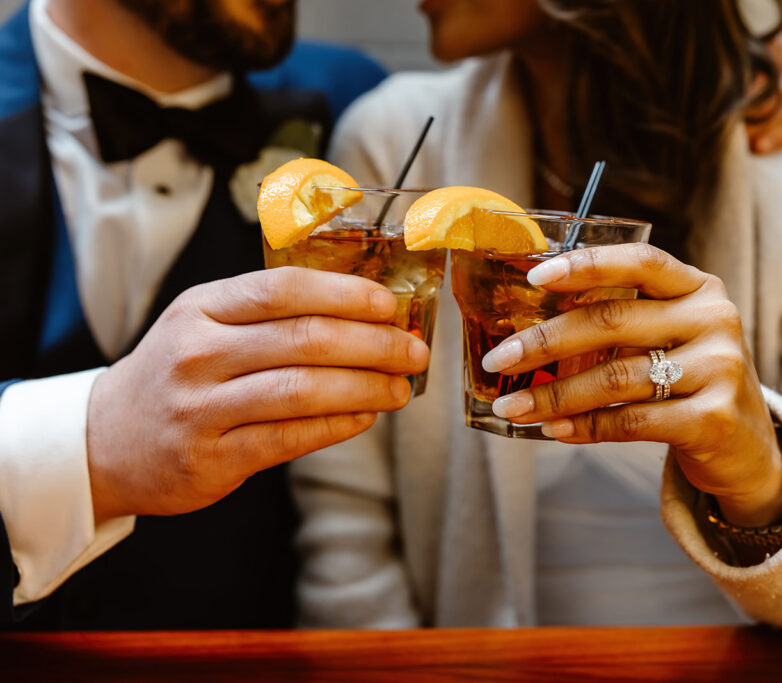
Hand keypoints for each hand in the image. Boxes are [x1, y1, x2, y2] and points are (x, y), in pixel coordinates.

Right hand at [87, 267, 428, 523]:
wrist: (105, 441)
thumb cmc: (176, 374)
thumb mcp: (204, 325)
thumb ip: (269, 316)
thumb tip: (364, 314)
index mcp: (202, 308)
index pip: (284, 288)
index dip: (346, 294)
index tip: (390, 304)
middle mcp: (198, 353)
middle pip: (305, 339)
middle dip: (375, 344)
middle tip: (413, 351)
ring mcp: (201, 408)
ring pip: (303, 390)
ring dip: (367, 387)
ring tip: (400, 388)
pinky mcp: (212, 457)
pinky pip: (292, 437)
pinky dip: (339, 425)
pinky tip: (366, 416)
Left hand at [482, 244, 781, 526]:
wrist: (748, 448)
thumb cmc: (691, 382)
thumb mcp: (672, 337)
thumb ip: (624, 322)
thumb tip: (529, 325)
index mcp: (698, 288)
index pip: (640, 261)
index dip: (586, 264)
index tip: (535, 276)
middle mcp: (714, 321)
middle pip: (612, 321)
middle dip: (544, 341)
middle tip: (498, 360)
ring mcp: (718, 369)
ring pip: (615, 377)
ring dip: (553, 396)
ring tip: (512, 407)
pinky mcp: (712, 420)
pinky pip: (631, 421)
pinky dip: (584, 427)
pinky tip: (553, 431)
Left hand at [745, 34, 781, 153]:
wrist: (750, 123)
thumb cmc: (736, 104)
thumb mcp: (732, 90)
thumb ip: (740, 87)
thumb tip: (748, 94)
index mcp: (774, 46)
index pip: (774, 59)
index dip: (757, 91)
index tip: (740, 111)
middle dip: (766, 118)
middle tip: (744, 135)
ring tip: (760, 144)